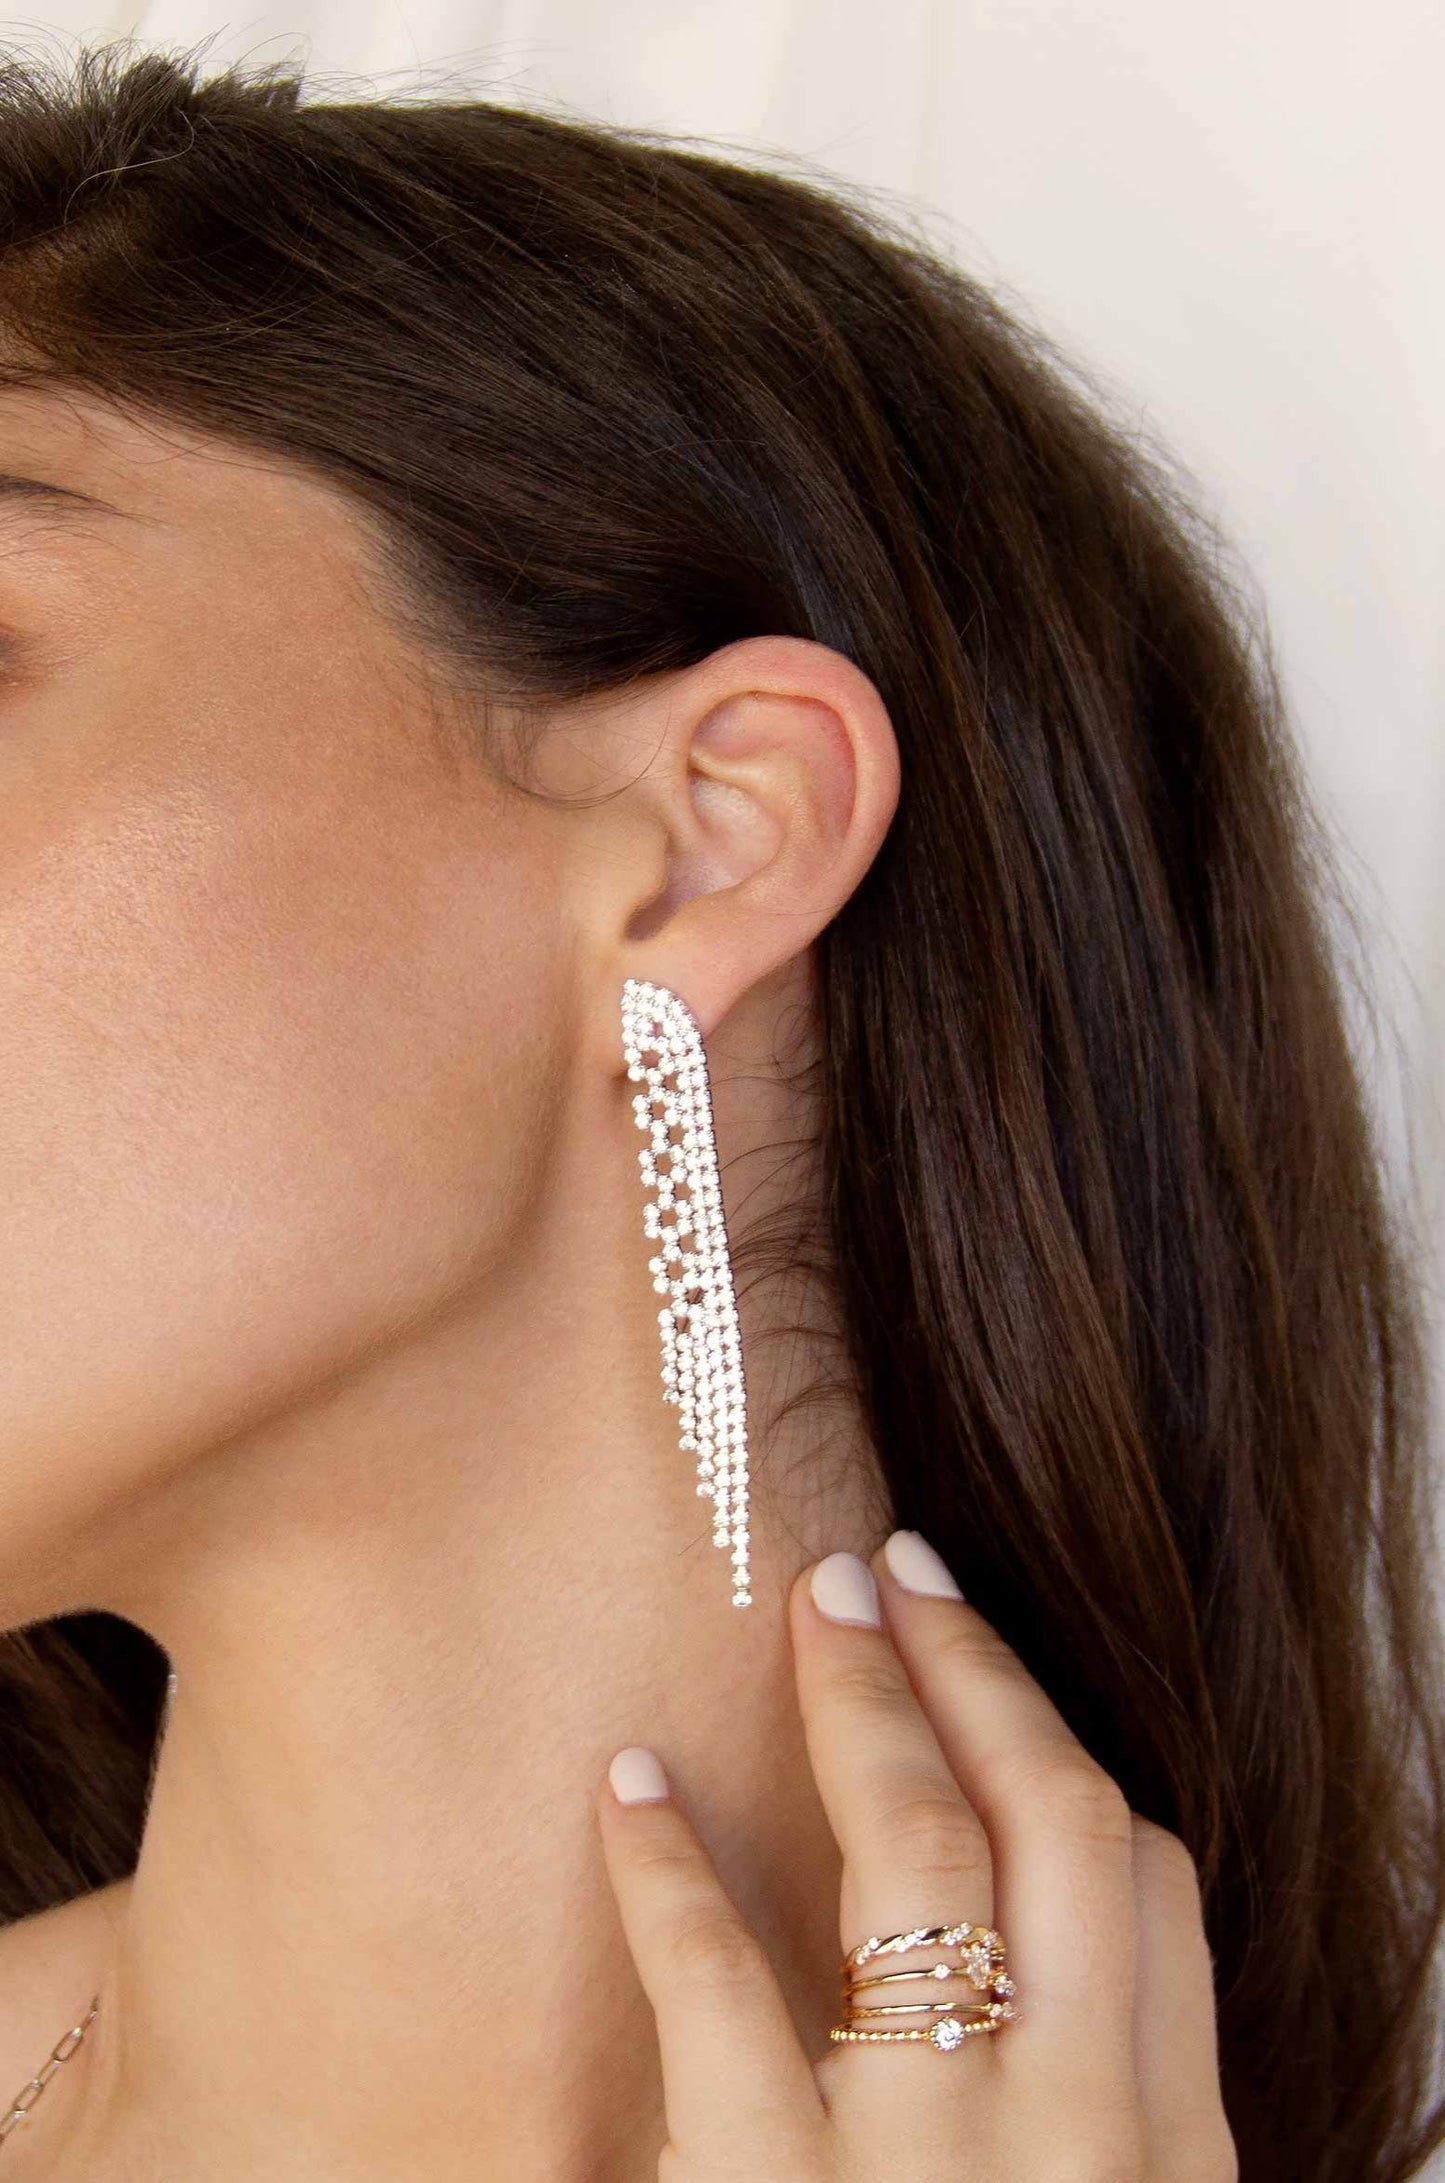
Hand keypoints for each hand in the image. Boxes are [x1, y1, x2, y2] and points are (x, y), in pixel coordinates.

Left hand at [596, 1530, 1236, 2180]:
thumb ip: (1085, 2094)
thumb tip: (1024, 1917)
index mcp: (1161, 2146)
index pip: (1143, 1881)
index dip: (1049, 1735)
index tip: (974, 1656)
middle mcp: (1073, 2132)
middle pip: (1047, 1817)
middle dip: (970, 1666)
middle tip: (893, 1564)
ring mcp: (926, 2156)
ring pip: (914, 1849)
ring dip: (860, 1697)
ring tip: (813, 1606)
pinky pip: (713, 1980)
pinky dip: (663, 1864)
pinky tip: (631, 1786)